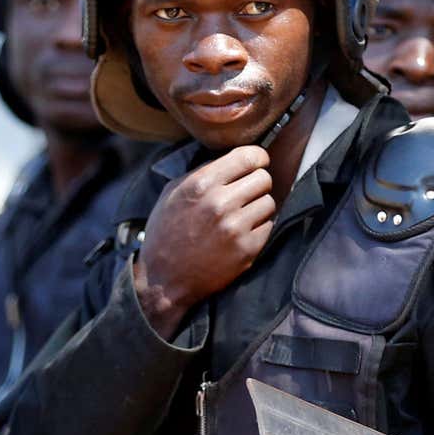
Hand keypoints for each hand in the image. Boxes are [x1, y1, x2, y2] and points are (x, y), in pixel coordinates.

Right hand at [133, 146, 276, 337]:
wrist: (164, 278)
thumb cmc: (166, 232)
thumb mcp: (172, 193)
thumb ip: (201, 172)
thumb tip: (232, 159)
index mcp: (201, 184)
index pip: (249, 156)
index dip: (257, 158)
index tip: (257, 164)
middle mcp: (220, 203)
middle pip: (264, 178)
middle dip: (257, 184)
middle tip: (246, 194)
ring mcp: (235, 228)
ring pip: (269, 202)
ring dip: (258, 207)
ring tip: (242, 215)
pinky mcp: (247, 249)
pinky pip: (268, 226)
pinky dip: (259, 228)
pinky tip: (242, 233)